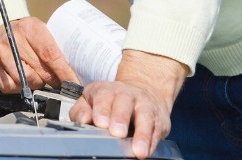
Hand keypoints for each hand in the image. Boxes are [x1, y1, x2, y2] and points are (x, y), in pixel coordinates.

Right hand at [0, 16, 79, 92]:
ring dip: (33, 84)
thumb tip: (74, 75)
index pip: (50, 54)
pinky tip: (18, 78)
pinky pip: (8, 87)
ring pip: (24, 82)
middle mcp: (11, 39)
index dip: (63, 72)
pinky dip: (17, 88)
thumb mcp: (40, 32)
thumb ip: (54, 49)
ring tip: (34, 76)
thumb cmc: (24, 36)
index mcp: (28, 27)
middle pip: (38, 71)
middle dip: (50, 80)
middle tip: (55, 81)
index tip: (73, 83)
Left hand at [69, 50, 186, 158]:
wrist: (145, 91)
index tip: (99, 122)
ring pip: (144, 117)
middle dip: (120, 118)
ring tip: (137, 150)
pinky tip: (147, 151)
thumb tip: (82, 119)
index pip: (103, 96)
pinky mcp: (159, 120)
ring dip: (141, 134)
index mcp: (107, 90)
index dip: (101, 109)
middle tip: (116, 133)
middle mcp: (127, 95)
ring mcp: (145, 106)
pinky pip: (156, 130)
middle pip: (124, 103)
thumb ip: (81, 110)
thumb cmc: (112, 102)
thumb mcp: (92, 101)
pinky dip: (152, 142)